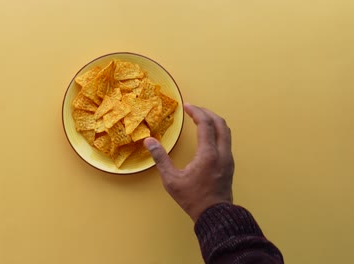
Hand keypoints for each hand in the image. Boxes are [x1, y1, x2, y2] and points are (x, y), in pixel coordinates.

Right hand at [144, 103, 233, 222]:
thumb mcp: (171, 180)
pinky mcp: (230, 164)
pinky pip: (226, 140)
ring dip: (214, 121)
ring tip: (201, 118)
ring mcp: (228, 158)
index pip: (206, 124)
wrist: (214, 215)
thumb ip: (160, 158)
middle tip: (194, 109)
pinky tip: (208, 135)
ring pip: (226, 131)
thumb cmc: (192, 198)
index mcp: (208, 154)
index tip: (187, 106)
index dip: (196, 112)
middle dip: (207, 113)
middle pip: (220, 123)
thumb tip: (149, 141)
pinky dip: (217, 131)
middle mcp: (222, 153)